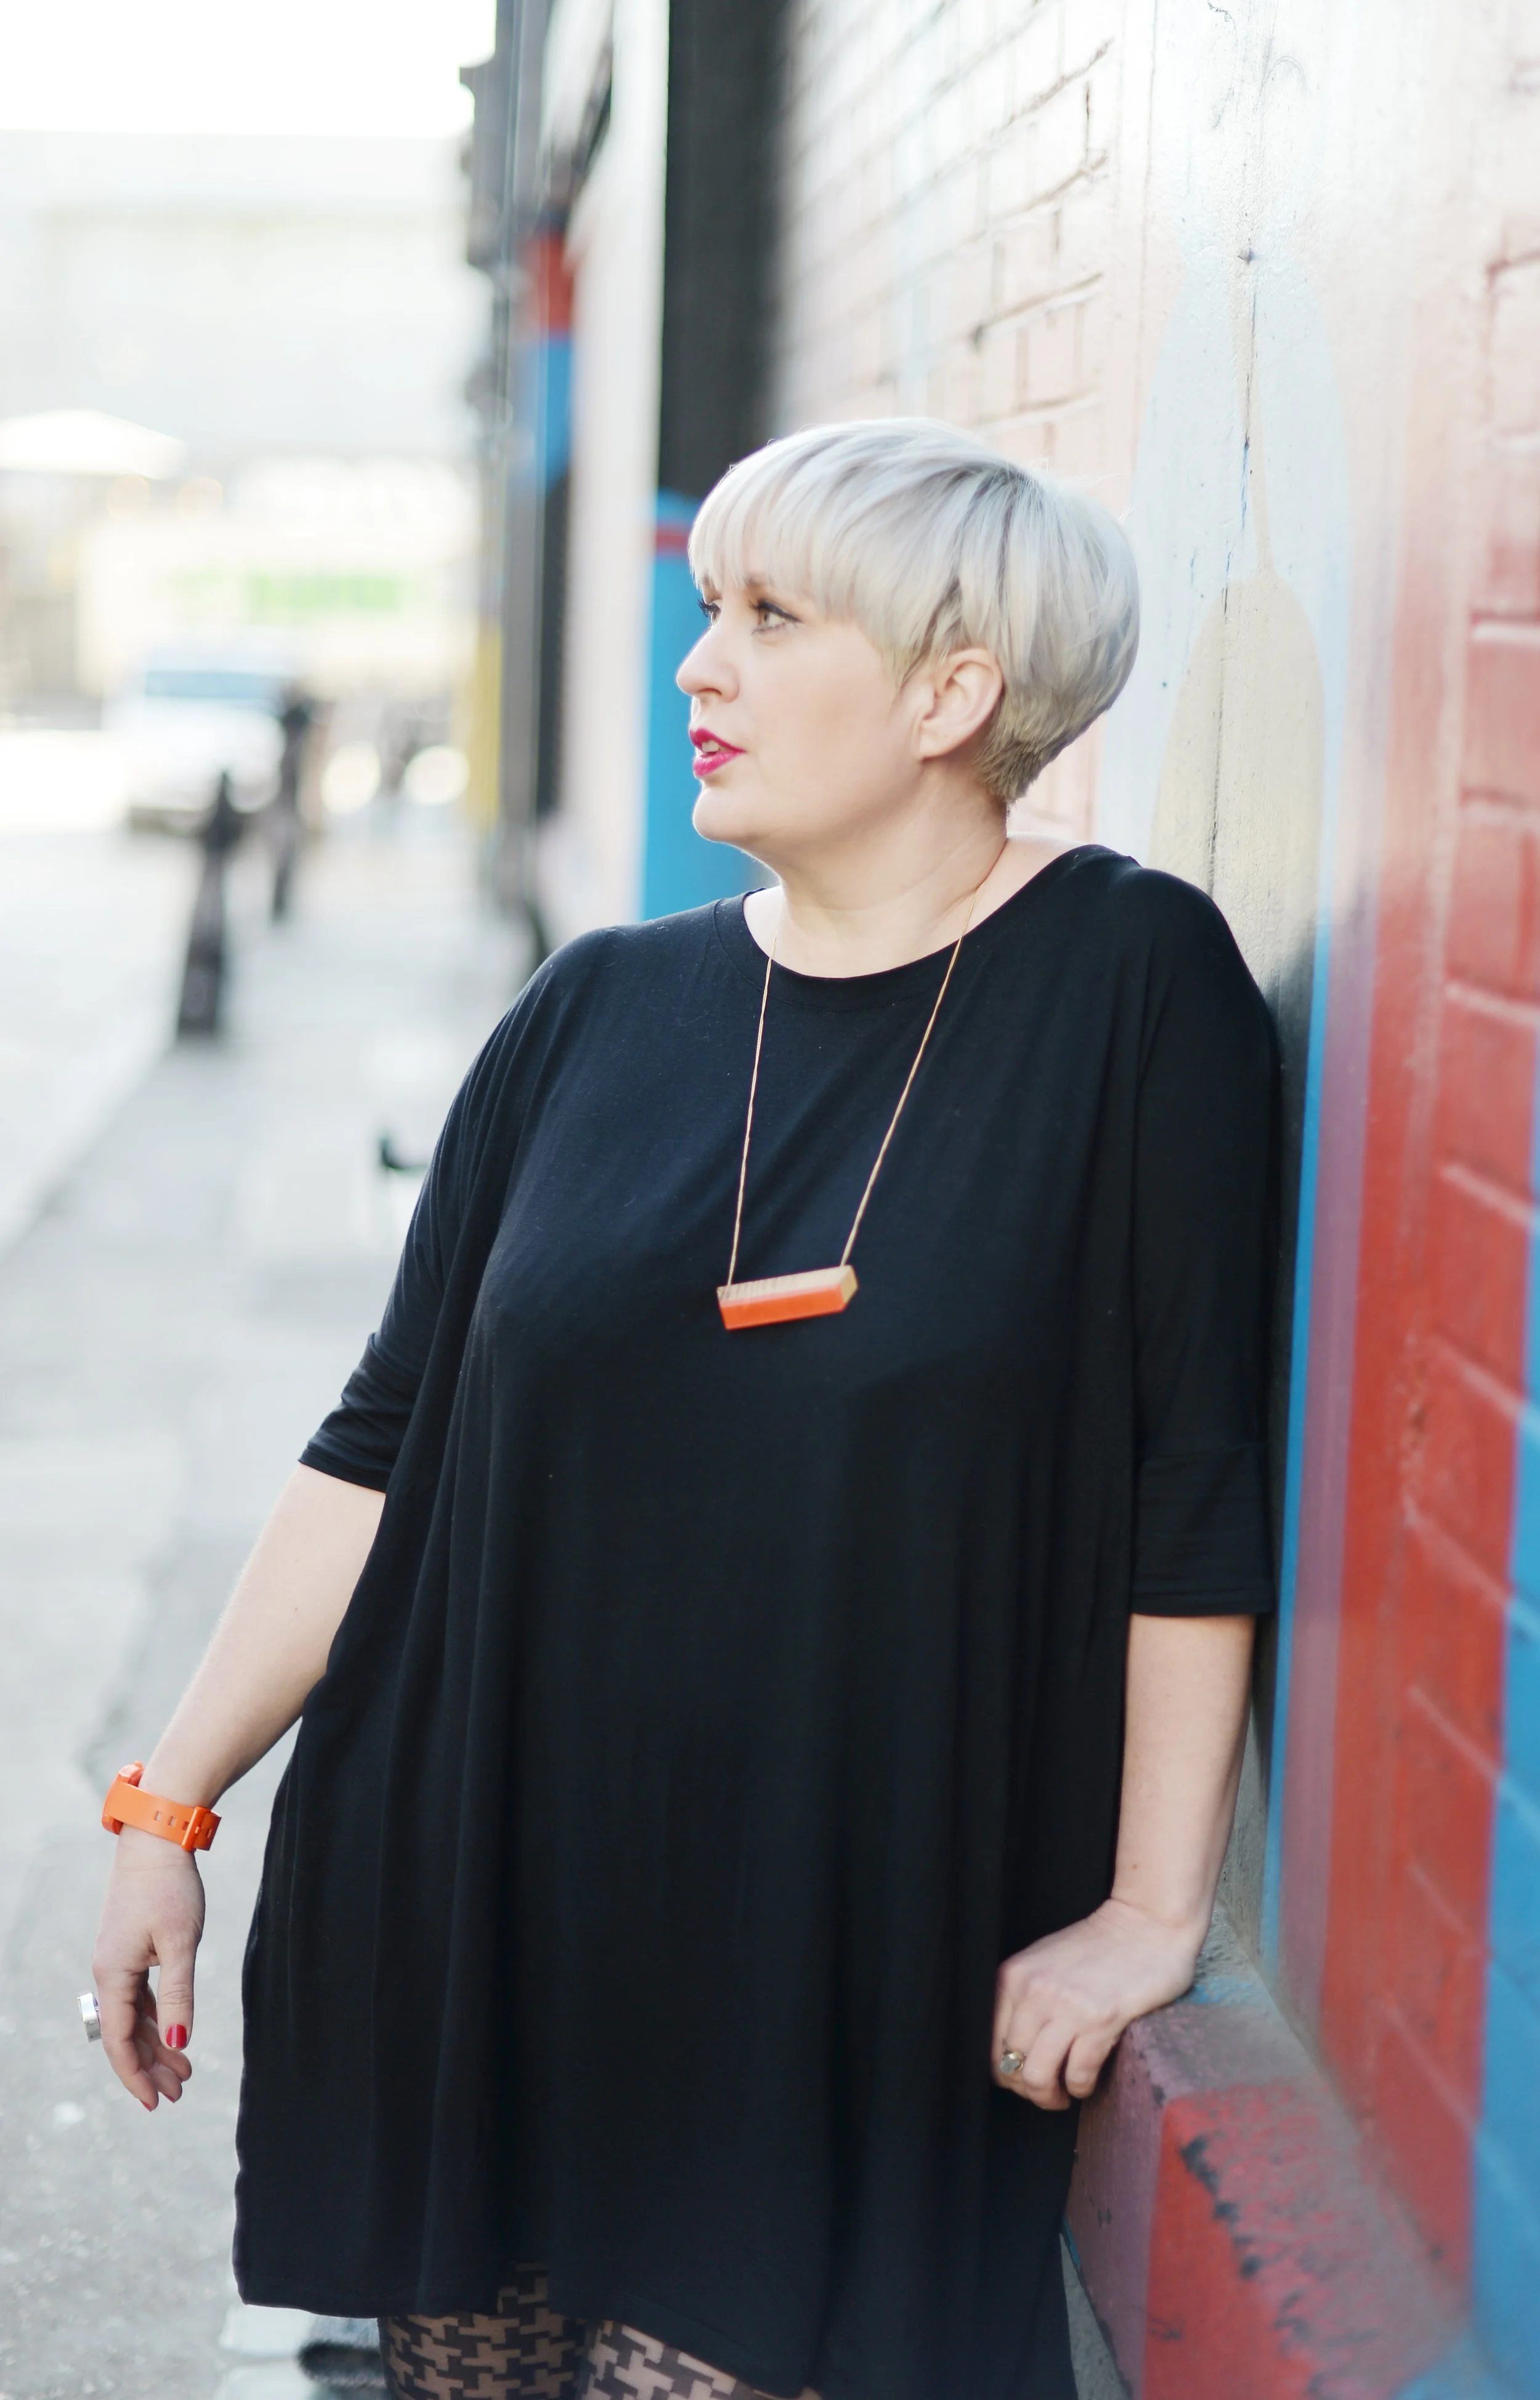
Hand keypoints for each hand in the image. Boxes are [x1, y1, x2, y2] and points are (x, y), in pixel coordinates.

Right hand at [91, 1829, 205, 2108]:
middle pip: (126, 2033)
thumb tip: (178, 2042)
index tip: (157, 2102)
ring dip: (156, 2043)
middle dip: (151, 2066)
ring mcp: (118, 1960)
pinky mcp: (131, 1948)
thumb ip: (178, 1995)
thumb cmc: (169, 1887)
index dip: (136, 2075)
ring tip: (183, 2071)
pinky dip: (158, 2017)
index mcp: (113, 1974)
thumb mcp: (181, 1944)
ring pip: (134, 2016)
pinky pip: (140, 1996)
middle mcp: (109, 1971)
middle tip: (179, 2092)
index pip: (118, 2041)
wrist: (157, 1838)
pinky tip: (174, 2033)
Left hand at [991, 1897, 1201, 2108]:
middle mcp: (1033, 1991)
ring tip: (1062, 2095)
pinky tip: (1086, 2082)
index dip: (1003, 2070)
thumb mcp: (1044, 1962)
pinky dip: (1079, 2087)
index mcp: (1014, 1976)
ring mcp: (1066, 2006)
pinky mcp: (1100, 2020)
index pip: (988, 2041)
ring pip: (1037, 2077)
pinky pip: (1077, 2074)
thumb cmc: (1097, 1946)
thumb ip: (1024, 1996)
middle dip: (1026, 2089)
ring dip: (1049, 2097)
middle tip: (1044, 2092)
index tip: (1019, 2078)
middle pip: (1010, 2064)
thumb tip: (1011, 2048)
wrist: (1145, 1924)